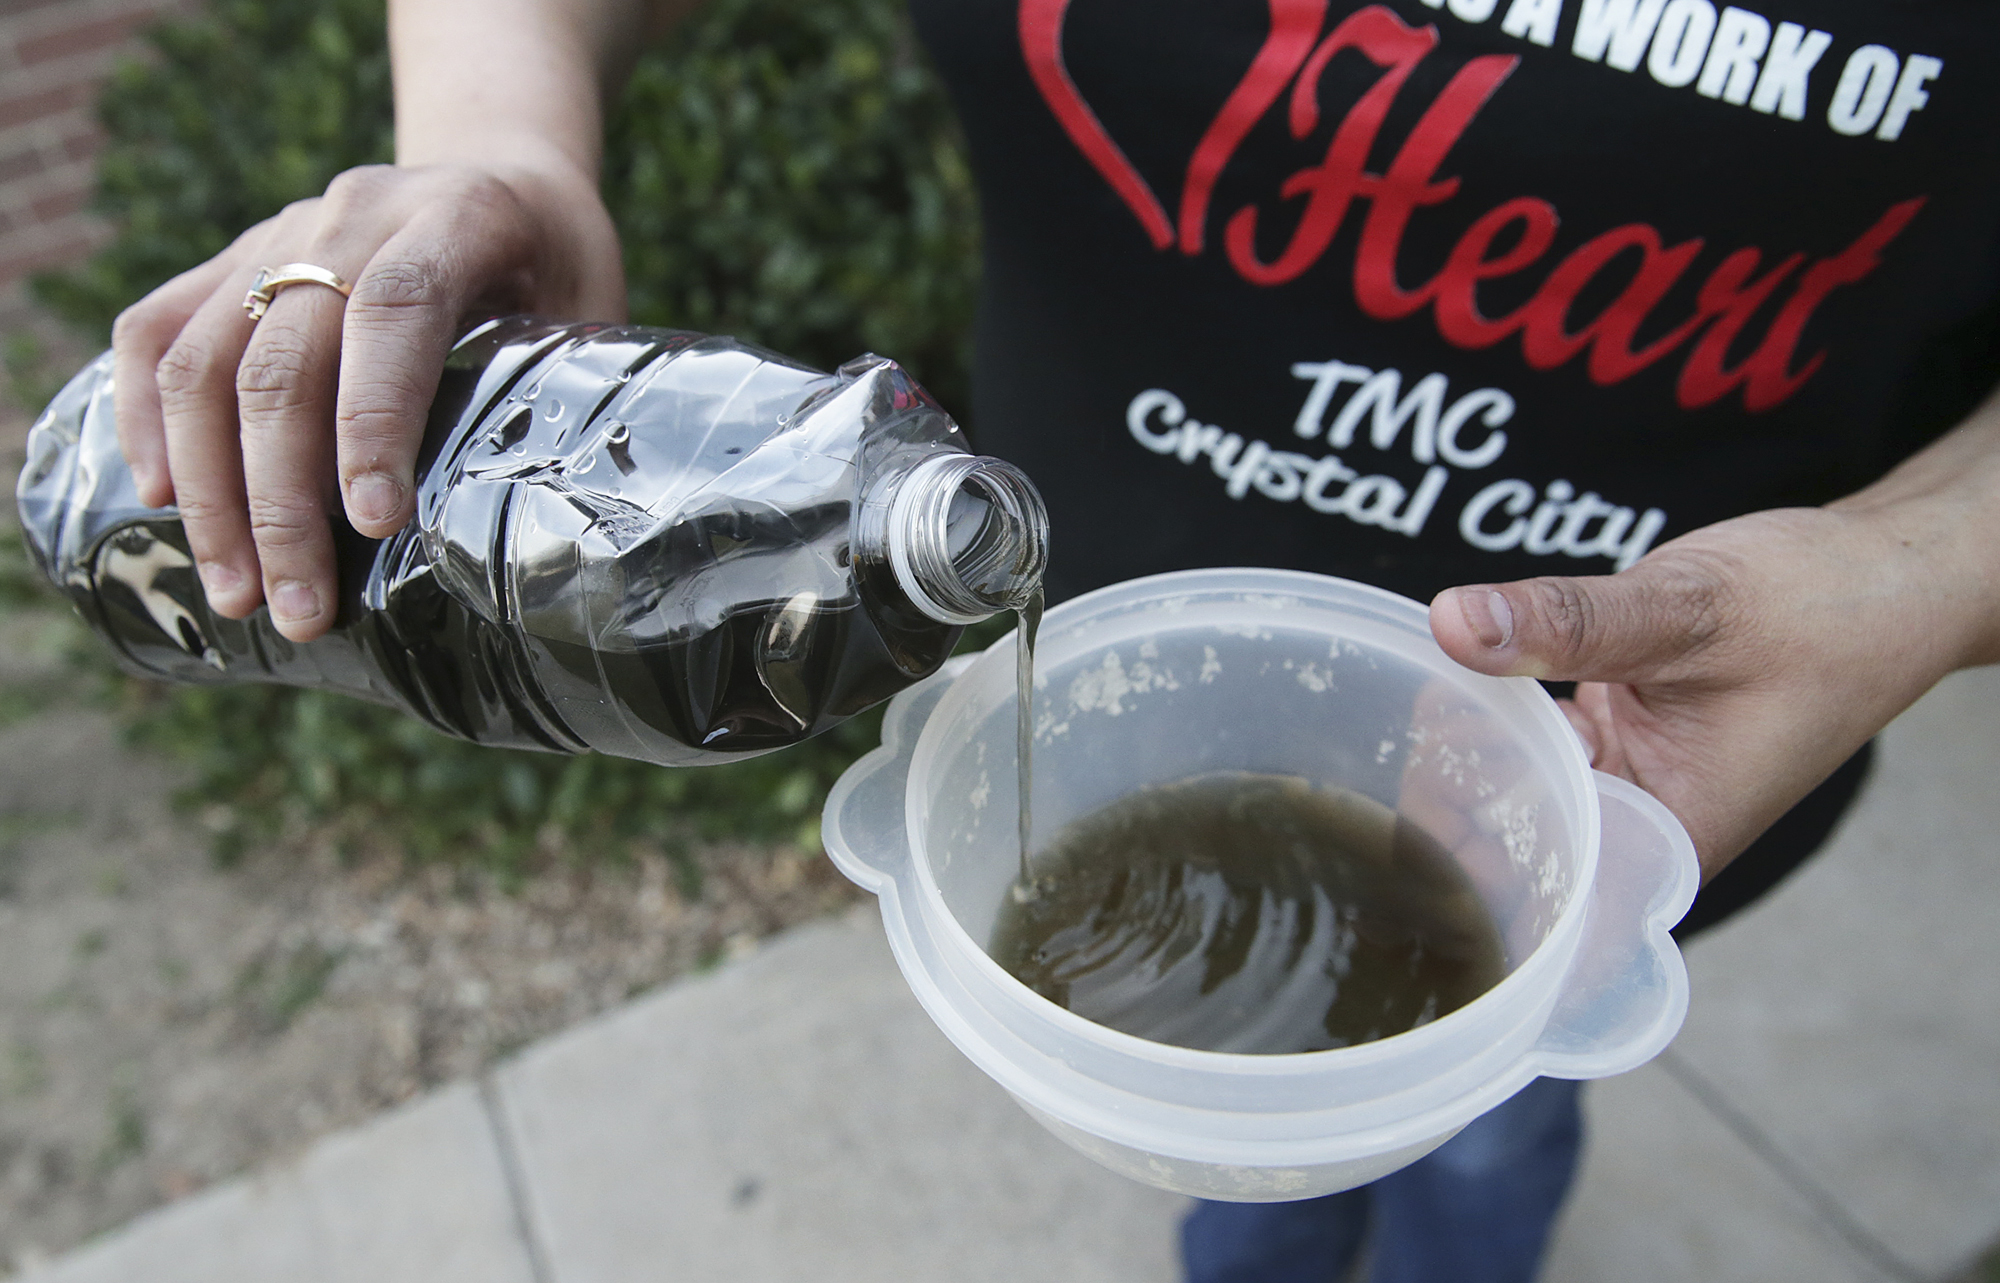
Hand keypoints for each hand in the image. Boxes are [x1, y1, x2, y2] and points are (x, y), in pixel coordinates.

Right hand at [111, 160, 625, 640]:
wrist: (500, 176)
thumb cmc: (556, 270)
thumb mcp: (588, 314)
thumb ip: (558, 393)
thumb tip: (546, 532)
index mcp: (458, 216)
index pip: (395, 311)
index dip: (373, 419)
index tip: (370, 523)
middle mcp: (355, 212)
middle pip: (284, 356)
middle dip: (281, 500)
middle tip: (296, 608)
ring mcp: (281, 229)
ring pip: (205, 357)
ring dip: (210, 488)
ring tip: (236, 593)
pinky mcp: (232, 257)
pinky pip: (157, 330)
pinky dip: (146, 416)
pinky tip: (161, 501)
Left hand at [1428, 504, 1972, 879]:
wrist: (1884, 573)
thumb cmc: (1827, 611)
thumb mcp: (1688, 610)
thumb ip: (1568, 622)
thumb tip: (1453, 622)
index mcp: (1673, 836)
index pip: (1553, 904)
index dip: (1475, 885)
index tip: (1410, 843)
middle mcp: (1644, 822)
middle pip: (1516, 852)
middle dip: (1449, 813)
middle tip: (1392, 758)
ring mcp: (1625, 777)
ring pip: (1514, 792)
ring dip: (1463, 759)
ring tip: (1416, 711)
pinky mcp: (1613, 731)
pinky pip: (1531, 739)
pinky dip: (1494, 714)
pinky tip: (1452, 684)